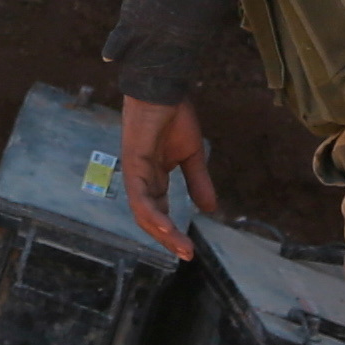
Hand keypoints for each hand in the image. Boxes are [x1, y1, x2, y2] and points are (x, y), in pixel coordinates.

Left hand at [115, 94, 220, 259]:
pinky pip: (140, 194)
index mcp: (154, 178)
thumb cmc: (174, 115)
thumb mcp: (192, 155)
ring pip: (143, 212)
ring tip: (180, 247)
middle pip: (150, 218)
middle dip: (168, 238)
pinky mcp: (133, 163)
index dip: (173, 232)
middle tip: (186, 255)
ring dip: (161, 231)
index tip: (189, 250)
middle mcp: (142, 179)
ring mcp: (135, 172)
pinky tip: (165, 225)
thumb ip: (198, 182)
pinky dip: (151, 212)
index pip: (160, 212)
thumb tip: (210, 210)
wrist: (165, 89)